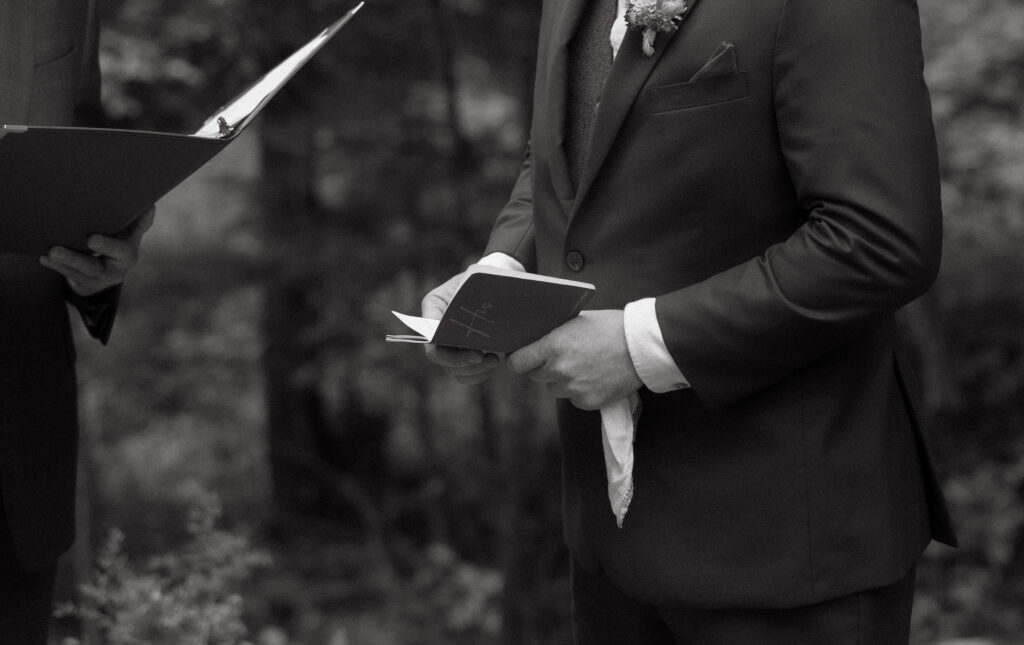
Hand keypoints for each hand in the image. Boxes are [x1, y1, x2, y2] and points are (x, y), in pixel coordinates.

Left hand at [40, 206, 154, 296]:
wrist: (112, 271)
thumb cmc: (120, 246)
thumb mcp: (131, 236)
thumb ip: (139, 223)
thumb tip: (149, 205)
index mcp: (127, 256)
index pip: (119, 251)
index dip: (107, 246)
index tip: (92, 239)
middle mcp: (113, 270)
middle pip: (93, 266)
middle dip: (74, 259)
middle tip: (56, 250)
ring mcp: (96, 279)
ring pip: (78, 272)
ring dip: (62, 262)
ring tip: (49, 252)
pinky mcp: (83, 283)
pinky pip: (67, 275)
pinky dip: (55, 266)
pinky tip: (44, 258)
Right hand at [422, 269, 501, 384]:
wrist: (490, 282)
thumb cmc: (480, 278)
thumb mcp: (473, 279)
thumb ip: (466, 297)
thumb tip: (467, 327)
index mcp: (432, 308)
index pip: (431, 339)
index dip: (451, 352)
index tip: (477, 352)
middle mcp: (435, 330)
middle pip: (442, 359)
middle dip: (466, 363)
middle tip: (491, 359)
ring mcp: (447, 345)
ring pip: (453, 370)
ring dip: (475, 371)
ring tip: (494, 361)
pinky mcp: (461, 355)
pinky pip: (464, 374)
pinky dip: (478, 374)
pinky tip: (492, 365)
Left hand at [507, 310, 642, 409]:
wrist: (642, 346)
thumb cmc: (611, 327)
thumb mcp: (577, 321)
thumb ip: (555, 335)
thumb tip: (537, 341)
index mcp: (553, 346)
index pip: (518, 362)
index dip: (519, 361)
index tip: (522, 360)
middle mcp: (559, 370)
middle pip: (536, 376)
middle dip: (544, 368)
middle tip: (563, 358)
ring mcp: (573, 388)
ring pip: (555, 389)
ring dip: (562, 381)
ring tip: (583, 368)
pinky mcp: (587, 402)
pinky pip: (574, 399)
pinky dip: (580, 392)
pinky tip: (595, 378)